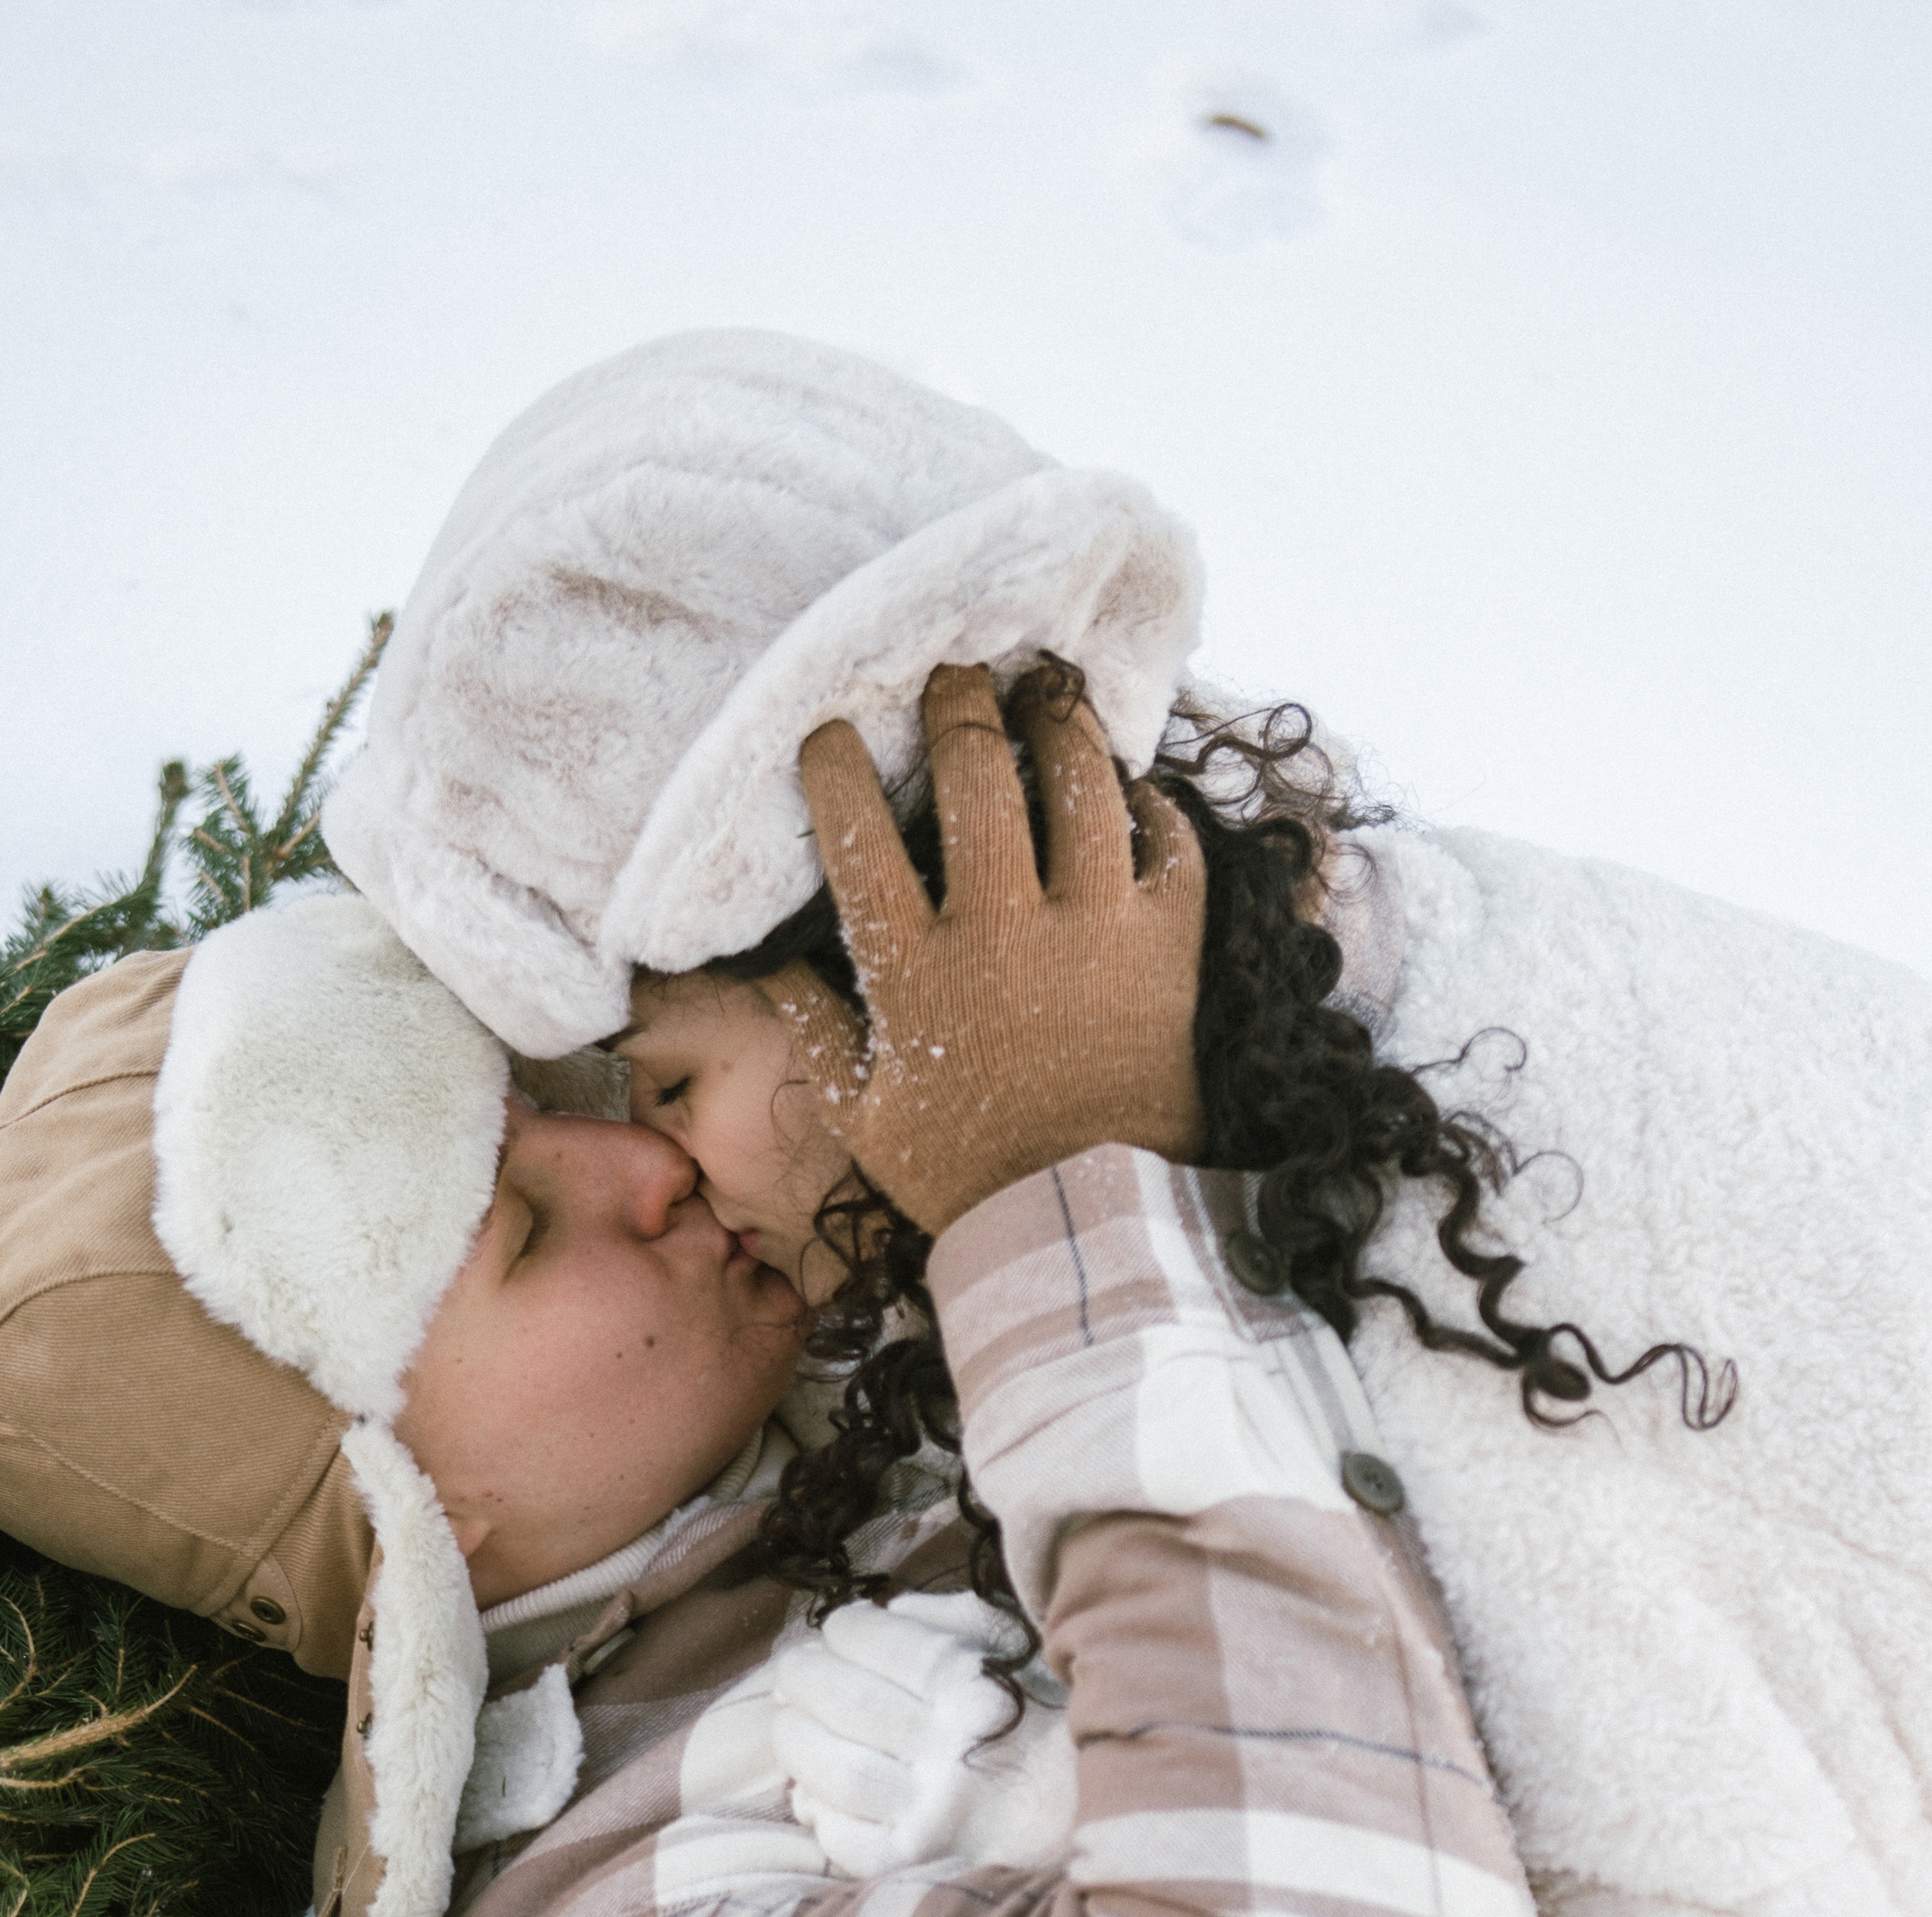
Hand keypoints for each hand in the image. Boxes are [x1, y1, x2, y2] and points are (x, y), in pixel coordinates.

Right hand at [760, 661, 1205, 1236]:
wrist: (1083, 1223)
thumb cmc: (963, 1172)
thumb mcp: (863, 1115)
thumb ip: (813, 1026)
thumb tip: (762, 958)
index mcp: (915, 971)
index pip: (857, 832)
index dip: (837, 763)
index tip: (833, 732)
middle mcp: (1004, 931)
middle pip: (974, 775)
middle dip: (957, 705)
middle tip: (955, 678)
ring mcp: (1094, 931)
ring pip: (1081, 783)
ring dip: (1061, 725)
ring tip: (1049, 695)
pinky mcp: (1168, 948)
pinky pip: (1169, 845)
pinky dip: (1152, 807)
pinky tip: (1131, 795)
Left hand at [773, 1590, 1078, 1877]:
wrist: (1089, 1820)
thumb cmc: (1046, 1724)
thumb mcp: (1020, 1650)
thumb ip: (956, 1620)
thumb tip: (885, 1616)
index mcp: (978, 1689)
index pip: (879, 1643)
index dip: (844, 1629)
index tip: (839, 1628)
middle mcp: (953, 1752)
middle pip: (843, 1704)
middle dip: (802, 1677)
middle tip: (795, 1672)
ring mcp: (932, 1816)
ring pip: (833, 1772)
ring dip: (795, 1741)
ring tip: (793, 1723)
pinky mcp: (914, 1867)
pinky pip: (841, 1837)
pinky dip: (818, 1809)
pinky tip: (820, 1789)